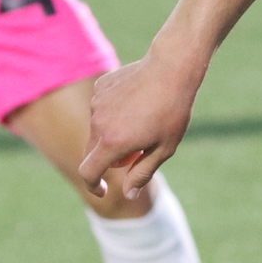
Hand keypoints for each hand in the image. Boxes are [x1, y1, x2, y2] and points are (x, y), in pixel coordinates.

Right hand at [78, 41, 207, 195]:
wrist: (172, 67)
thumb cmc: (173, 111)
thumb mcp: (164, 148)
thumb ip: (142, 173)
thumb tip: (128, 194)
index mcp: (112, 142)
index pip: (88, 172)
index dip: (93, 186)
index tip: (102, 190)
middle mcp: (98, 123)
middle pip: (91, 152)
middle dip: (106, 160)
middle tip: (135, 153)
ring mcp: (97, 103)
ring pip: (97, 129)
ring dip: (111, 134)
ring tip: (141, 121)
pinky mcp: (101, 86)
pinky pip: (101, 108)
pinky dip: (113, 112)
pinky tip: (135, 101)